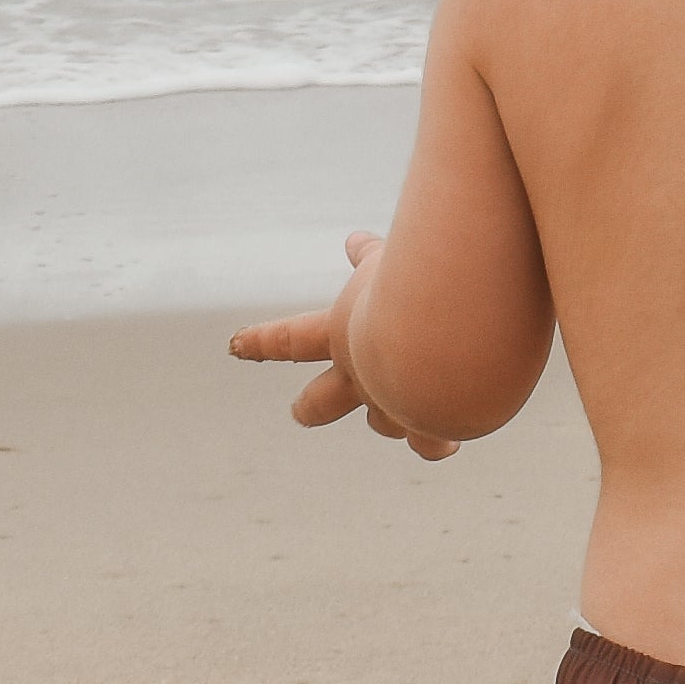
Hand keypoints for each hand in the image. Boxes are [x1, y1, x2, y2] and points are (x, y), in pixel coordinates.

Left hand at [226, 231, 455, 458]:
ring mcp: (392, 406)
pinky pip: (433, 443)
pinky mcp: (430, 427)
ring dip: (389, 421)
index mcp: (339, 334)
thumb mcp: (389, 258)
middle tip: (300, 412)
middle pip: (320, 402)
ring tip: (403, 419)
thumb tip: (354, 240)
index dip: (260, 342)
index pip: (288, 338)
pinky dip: (440, 440)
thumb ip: (372, 256)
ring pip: (382, 425)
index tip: (234, 345)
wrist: (450, 340)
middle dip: (309, 407)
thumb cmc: (419, 288)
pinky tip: (449, 438)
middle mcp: (359, 378)